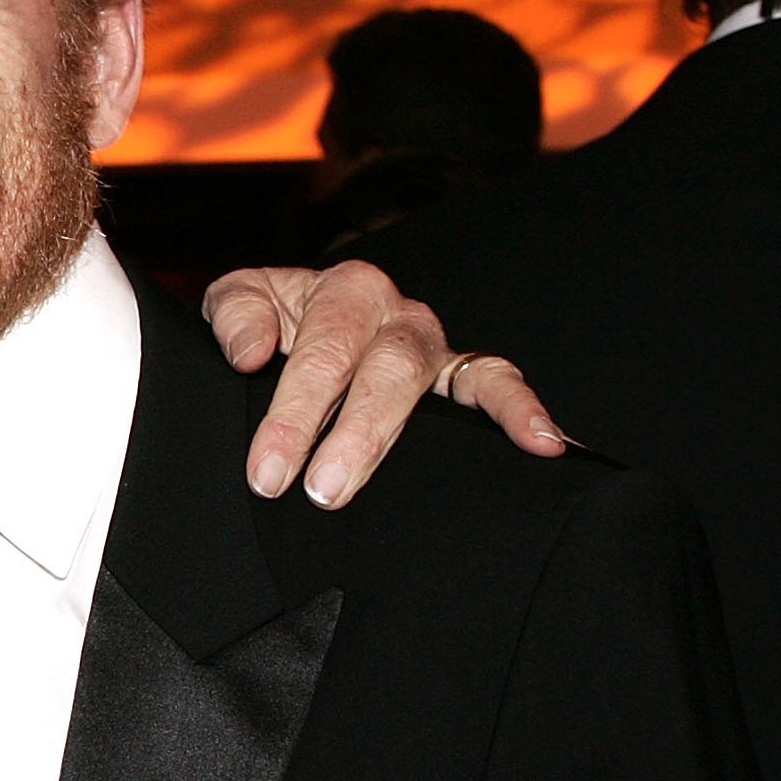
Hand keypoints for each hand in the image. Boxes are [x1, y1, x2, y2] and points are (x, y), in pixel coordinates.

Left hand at [205, 260, 566, 507]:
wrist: (297, 326)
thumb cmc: (271, 318)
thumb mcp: (239, 298)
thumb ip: (236, 313)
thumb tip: (251, 353)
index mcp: (345, 290)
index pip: (322, 353)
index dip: (294, 415)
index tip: (268, 471)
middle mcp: (397, 313)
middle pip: (383, 371)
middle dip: (352, 435)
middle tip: (321, 490)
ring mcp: (434, 346)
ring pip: (428, 384)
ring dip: (397, 438)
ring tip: (371, 487)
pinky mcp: (459, 374)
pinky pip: (496, 384)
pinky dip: (522, 409)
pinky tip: (544, 443)